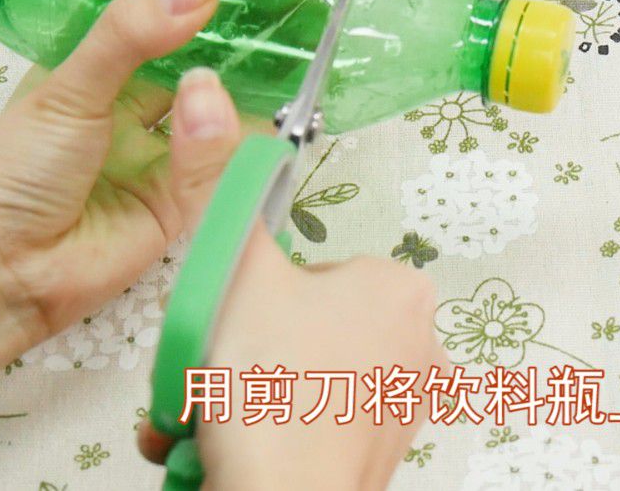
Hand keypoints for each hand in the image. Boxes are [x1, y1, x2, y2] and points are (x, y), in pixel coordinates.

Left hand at [0, 0, 261, 404]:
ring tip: (228, 77)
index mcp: (95, 75)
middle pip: (197, 70)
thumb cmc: (10, 174)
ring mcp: (158, 161)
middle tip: (282, 11)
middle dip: (235, 47)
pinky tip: (219, 118)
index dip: (196, 1)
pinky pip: (216, 170)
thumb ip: (132, 34)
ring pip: (214, 118)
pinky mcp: (181, 208)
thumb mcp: (66, 90)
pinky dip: (222, 144)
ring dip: (225, 95)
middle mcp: (131, 114)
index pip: (156, 25)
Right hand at [137, 228, 445, 489]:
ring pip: (299, 376)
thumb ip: (236, 212)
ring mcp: (401, 405)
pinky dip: (263, 431)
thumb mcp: (241, 276)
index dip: (256, 297)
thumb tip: (227, 164)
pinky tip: (219, 447)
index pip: (308, 272)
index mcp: (400, 287)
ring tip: (202, 414)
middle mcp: (417, 344)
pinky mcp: (377, 455)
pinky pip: (307, 425)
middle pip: (302, 326)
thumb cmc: (274, 388)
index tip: (228, 324)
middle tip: (208, 370)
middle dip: (242, 350)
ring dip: (239, 393)